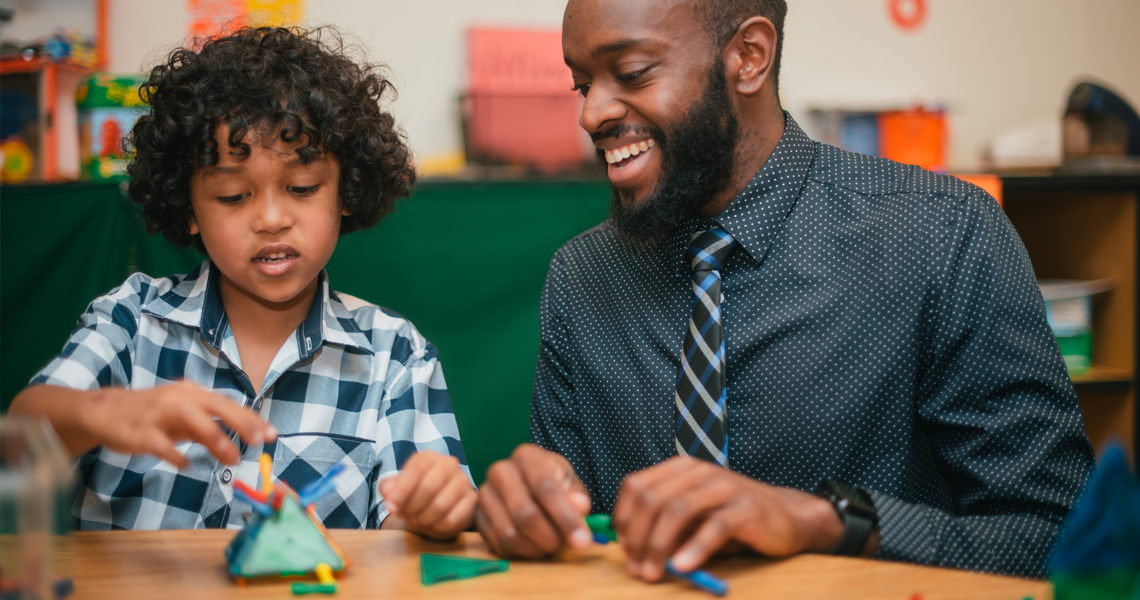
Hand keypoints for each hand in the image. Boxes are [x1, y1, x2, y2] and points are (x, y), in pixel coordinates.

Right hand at [79, 381, 276, 468]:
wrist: (105, 411)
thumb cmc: (151, 415)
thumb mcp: (183, 419)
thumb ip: (207, 429)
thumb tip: (236, 445)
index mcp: (192, 393)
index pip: (227, 404)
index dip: (250, 419)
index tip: (271, 433)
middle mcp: (178, 397)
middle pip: (216, 405)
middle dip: (241, 422)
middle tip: (260, 441)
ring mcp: (158, 412)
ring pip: (192, 418)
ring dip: (215, 438)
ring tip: (232, 458)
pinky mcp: (139, 431)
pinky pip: (160, 443)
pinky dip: (175, 455)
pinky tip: (186, 465)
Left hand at [377, 450, 476, 539]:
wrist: (436, 507)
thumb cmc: (415, 495)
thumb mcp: (397, 489)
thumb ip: (388, 487)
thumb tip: (388, 491)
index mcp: (429, 457)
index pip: (416, 470)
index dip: (401, 490)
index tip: (390, 507)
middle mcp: (449, 464)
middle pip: (428, 487)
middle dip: (412, 507)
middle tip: (406, 516)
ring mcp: (463, 481)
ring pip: (441, 505)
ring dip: (424, 519)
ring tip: (418, 521)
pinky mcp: (472, 500)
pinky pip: (453, 518)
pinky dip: (438, 527)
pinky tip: (432, 525)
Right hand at [475, 444, 593, 557]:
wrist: (526, 483)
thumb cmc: (552, 481)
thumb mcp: (570, 483)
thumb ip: (577, 495)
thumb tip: (579, 506)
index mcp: (526, 456)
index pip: (544, 488)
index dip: (565, 517)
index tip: (582, 540)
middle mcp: (500, 471)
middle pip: (524, 514)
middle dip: (550, 537)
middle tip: (564, 545)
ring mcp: (485, 494)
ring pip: (509, 534)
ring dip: (535, 548)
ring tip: (550, 545)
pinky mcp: (477, 516)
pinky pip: (497, 544)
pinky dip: (520, 552)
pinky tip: (533, 545)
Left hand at [613, 456, 859, 581]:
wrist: (788, 517)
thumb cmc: (733, 519)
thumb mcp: (694, 518)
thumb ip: (665, 526)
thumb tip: (631, 550)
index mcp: (680, 469)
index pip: (636, 486)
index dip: (623, 518)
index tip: (623, 548)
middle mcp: (699, 471)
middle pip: (652, 499)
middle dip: (638, 537)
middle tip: (636, 568)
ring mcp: (723, 487)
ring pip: (677, 510)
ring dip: (659, 545)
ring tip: (653, 572)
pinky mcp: (745, 509)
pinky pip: (714, 527)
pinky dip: (694, 549)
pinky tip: (682, 567)